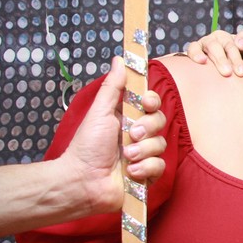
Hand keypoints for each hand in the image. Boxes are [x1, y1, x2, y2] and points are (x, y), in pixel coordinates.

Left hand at [60, 57, 166, 214]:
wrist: (81, 182)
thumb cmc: (86, 148)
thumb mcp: (99, 113)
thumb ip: (113, 87)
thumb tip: (120, 60)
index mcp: (128, 118)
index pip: (152, 104)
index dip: (153, 102)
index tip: (146, 104)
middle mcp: (138, 135)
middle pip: (160, 121)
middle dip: (146, 128)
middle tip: (130, 135)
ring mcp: (145, 154)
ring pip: (161, 144)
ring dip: (142, 150)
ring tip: (125, 157)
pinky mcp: (149, 173)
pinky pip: (160, 165)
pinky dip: (146, 168)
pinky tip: (131, 172)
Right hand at [184, 29, 242, 76]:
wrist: (207, 74)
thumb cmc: (230, 68)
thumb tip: (242, 46)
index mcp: (235, 39)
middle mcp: (220, 38)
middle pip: (229, 45)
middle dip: (235, 59)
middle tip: (241, 73)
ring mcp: (206, 41)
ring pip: (213, 45)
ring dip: (220, 58)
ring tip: (226, 72)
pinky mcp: (193, 48)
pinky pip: (193, 48)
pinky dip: (197, 53)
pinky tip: (201, 61)